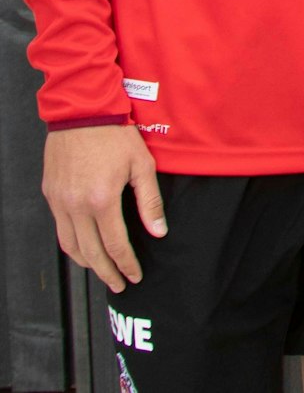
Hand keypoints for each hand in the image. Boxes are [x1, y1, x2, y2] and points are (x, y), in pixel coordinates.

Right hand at [42, 124, 165, 290]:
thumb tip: (159, 231)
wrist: (82, 112)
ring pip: (70, 246)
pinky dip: (72, 245)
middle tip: (119, 285)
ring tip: (102, 271)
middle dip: (106, 273)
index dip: (126, 265)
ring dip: (87, 263)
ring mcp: (59, 202)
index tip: (135, 276)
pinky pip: (60, 229)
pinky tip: (84, 248)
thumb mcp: (142, 165)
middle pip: (90, 253)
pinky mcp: (50, 195)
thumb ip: (150, 202)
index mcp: (102, 200)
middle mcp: (76, 206)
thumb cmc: (115, 135)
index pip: (115, 245)